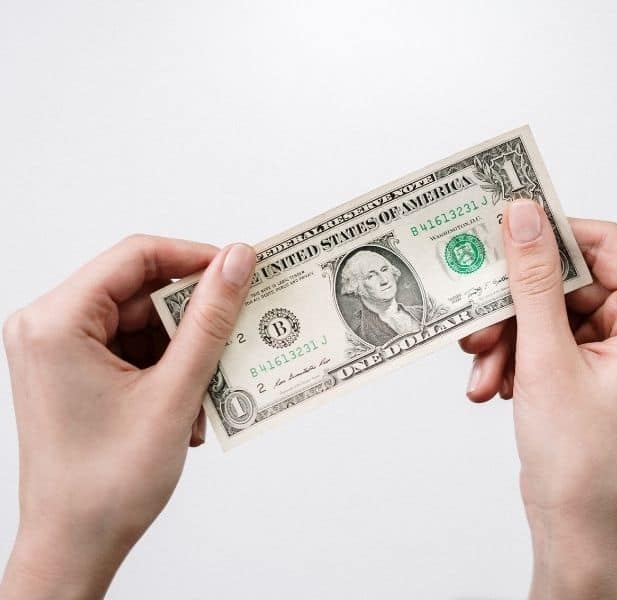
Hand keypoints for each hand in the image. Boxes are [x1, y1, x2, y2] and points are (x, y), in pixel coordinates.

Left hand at [1, 235, 255, 598]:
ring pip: (141, 323)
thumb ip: (210, 319)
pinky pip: (131, 349)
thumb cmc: (106, 484)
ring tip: (201, 397)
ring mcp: (57, 351)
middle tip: (234, 338)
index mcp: (56, 322)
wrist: (73, 546)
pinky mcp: (71, 371)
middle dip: (192, 321)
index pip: (136, 257)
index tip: (240, 271)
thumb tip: (237, 262)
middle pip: (140, 292)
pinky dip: (165, 371)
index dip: (196, 258)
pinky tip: (183, 408)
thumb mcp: (174, 392)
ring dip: (182, 354)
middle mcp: (48, 328)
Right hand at [459, 201, 616, 598]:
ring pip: (546, 313)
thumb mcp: (547, 359)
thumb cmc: (582, 459)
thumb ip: (532, 282)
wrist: (577, 529)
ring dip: (506, 339)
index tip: (500, 229)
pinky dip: (512, 358)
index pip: (604, 244)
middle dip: (514, 307)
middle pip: (566, 281)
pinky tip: (491, 387)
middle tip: (476, 323)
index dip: (550, 234)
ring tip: (481, 370)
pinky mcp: (585, 370)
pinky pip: (542, 341)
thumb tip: (522, 216)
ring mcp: (612, 351)